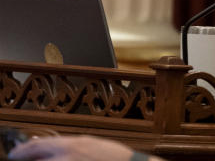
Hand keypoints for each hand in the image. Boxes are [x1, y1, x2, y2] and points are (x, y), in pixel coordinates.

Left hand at [8, 136, 151, 160]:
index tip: (14, 154)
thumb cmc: (112, 156)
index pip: (36, 146)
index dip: (22, 151)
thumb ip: (67, 146)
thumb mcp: (88, 143)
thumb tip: (46, 148)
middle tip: (23, 159)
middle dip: (30, 159)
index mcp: (71, 146)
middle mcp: (66, 159)